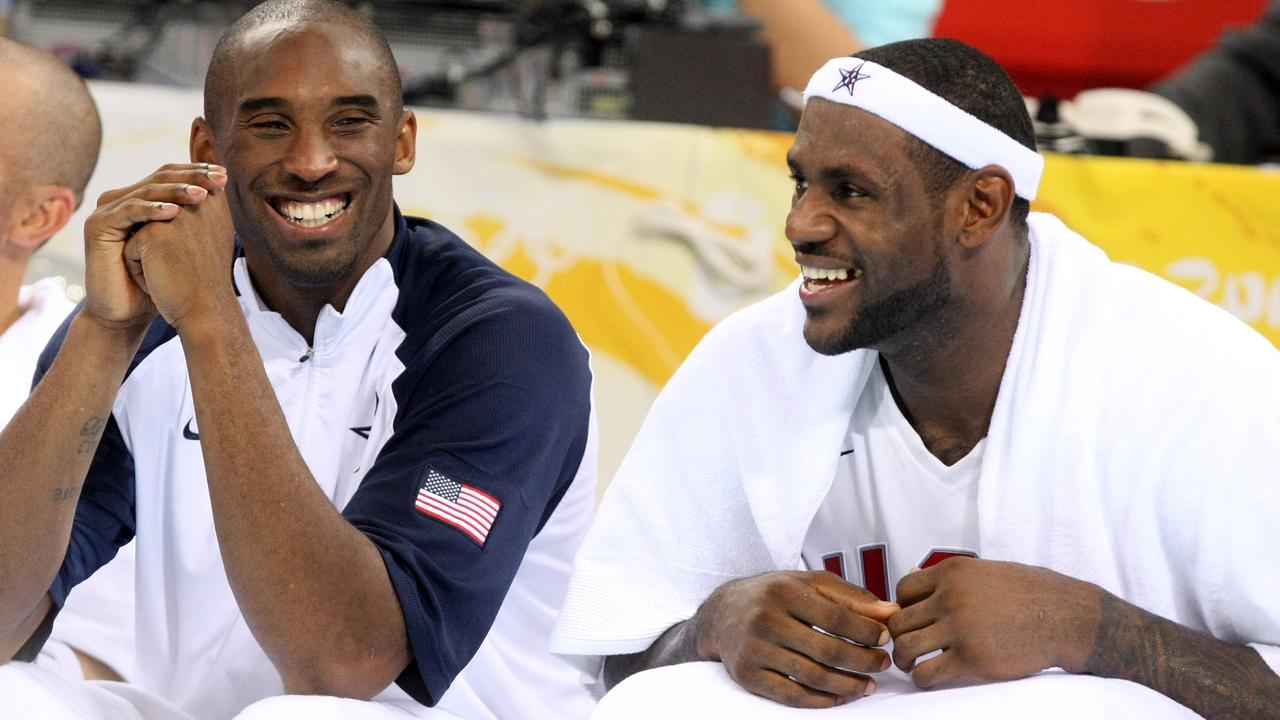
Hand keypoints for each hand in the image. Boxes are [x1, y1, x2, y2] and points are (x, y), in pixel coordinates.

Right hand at [83, 164, 227, 329]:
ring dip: (176, 191)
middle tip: (218, 177)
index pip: (171, 176)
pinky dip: (152, 210)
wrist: (131, 311)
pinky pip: (128, 212)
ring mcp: (108, 210)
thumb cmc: (161, 280)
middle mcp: (123, 199)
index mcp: (142, 199)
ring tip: (202, 194)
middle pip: (160, 177)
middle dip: (192, 176)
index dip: (198, 173)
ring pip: (146, 192)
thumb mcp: (184, 241)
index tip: (225, 175)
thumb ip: (195, 215)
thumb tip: (224, 189)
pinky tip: (175, 213)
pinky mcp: (97, 226)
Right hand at [694, 570, 898, 707]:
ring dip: (847, 685)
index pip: (835, 616)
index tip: (885, 638)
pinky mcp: (747, 675)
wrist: (722, 613)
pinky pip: (790, 695)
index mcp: (783, 591)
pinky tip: (838, 697)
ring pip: (811, 676)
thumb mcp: (809, 584)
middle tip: (882, 664)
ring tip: (868, 685)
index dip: (865, 630)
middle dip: (862, 661)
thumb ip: (850, 597)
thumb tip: (891, 612)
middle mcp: (765, 619)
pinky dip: (819, 700)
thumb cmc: (774, 595)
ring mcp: (754, 649)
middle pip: (826, 650)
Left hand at [889, 557, 1101, 688]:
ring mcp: (960, 628)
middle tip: (909, 646)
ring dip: (904, 659)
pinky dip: (921, 678)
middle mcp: (950, 597)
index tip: (915, 620)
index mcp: (953, 572)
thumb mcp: (986, 571)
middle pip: (899, 620)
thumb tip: (913, 577)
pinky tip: (930, 676)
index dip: (903, 607)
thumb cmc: (1029, 593)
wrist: (1066, 617)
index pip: (903, 590)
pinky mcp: (971, 658)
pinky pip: (926, 673)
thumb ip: (950, 578)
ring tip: (913, 663)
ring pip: (905, 647)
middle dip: (898, 636)